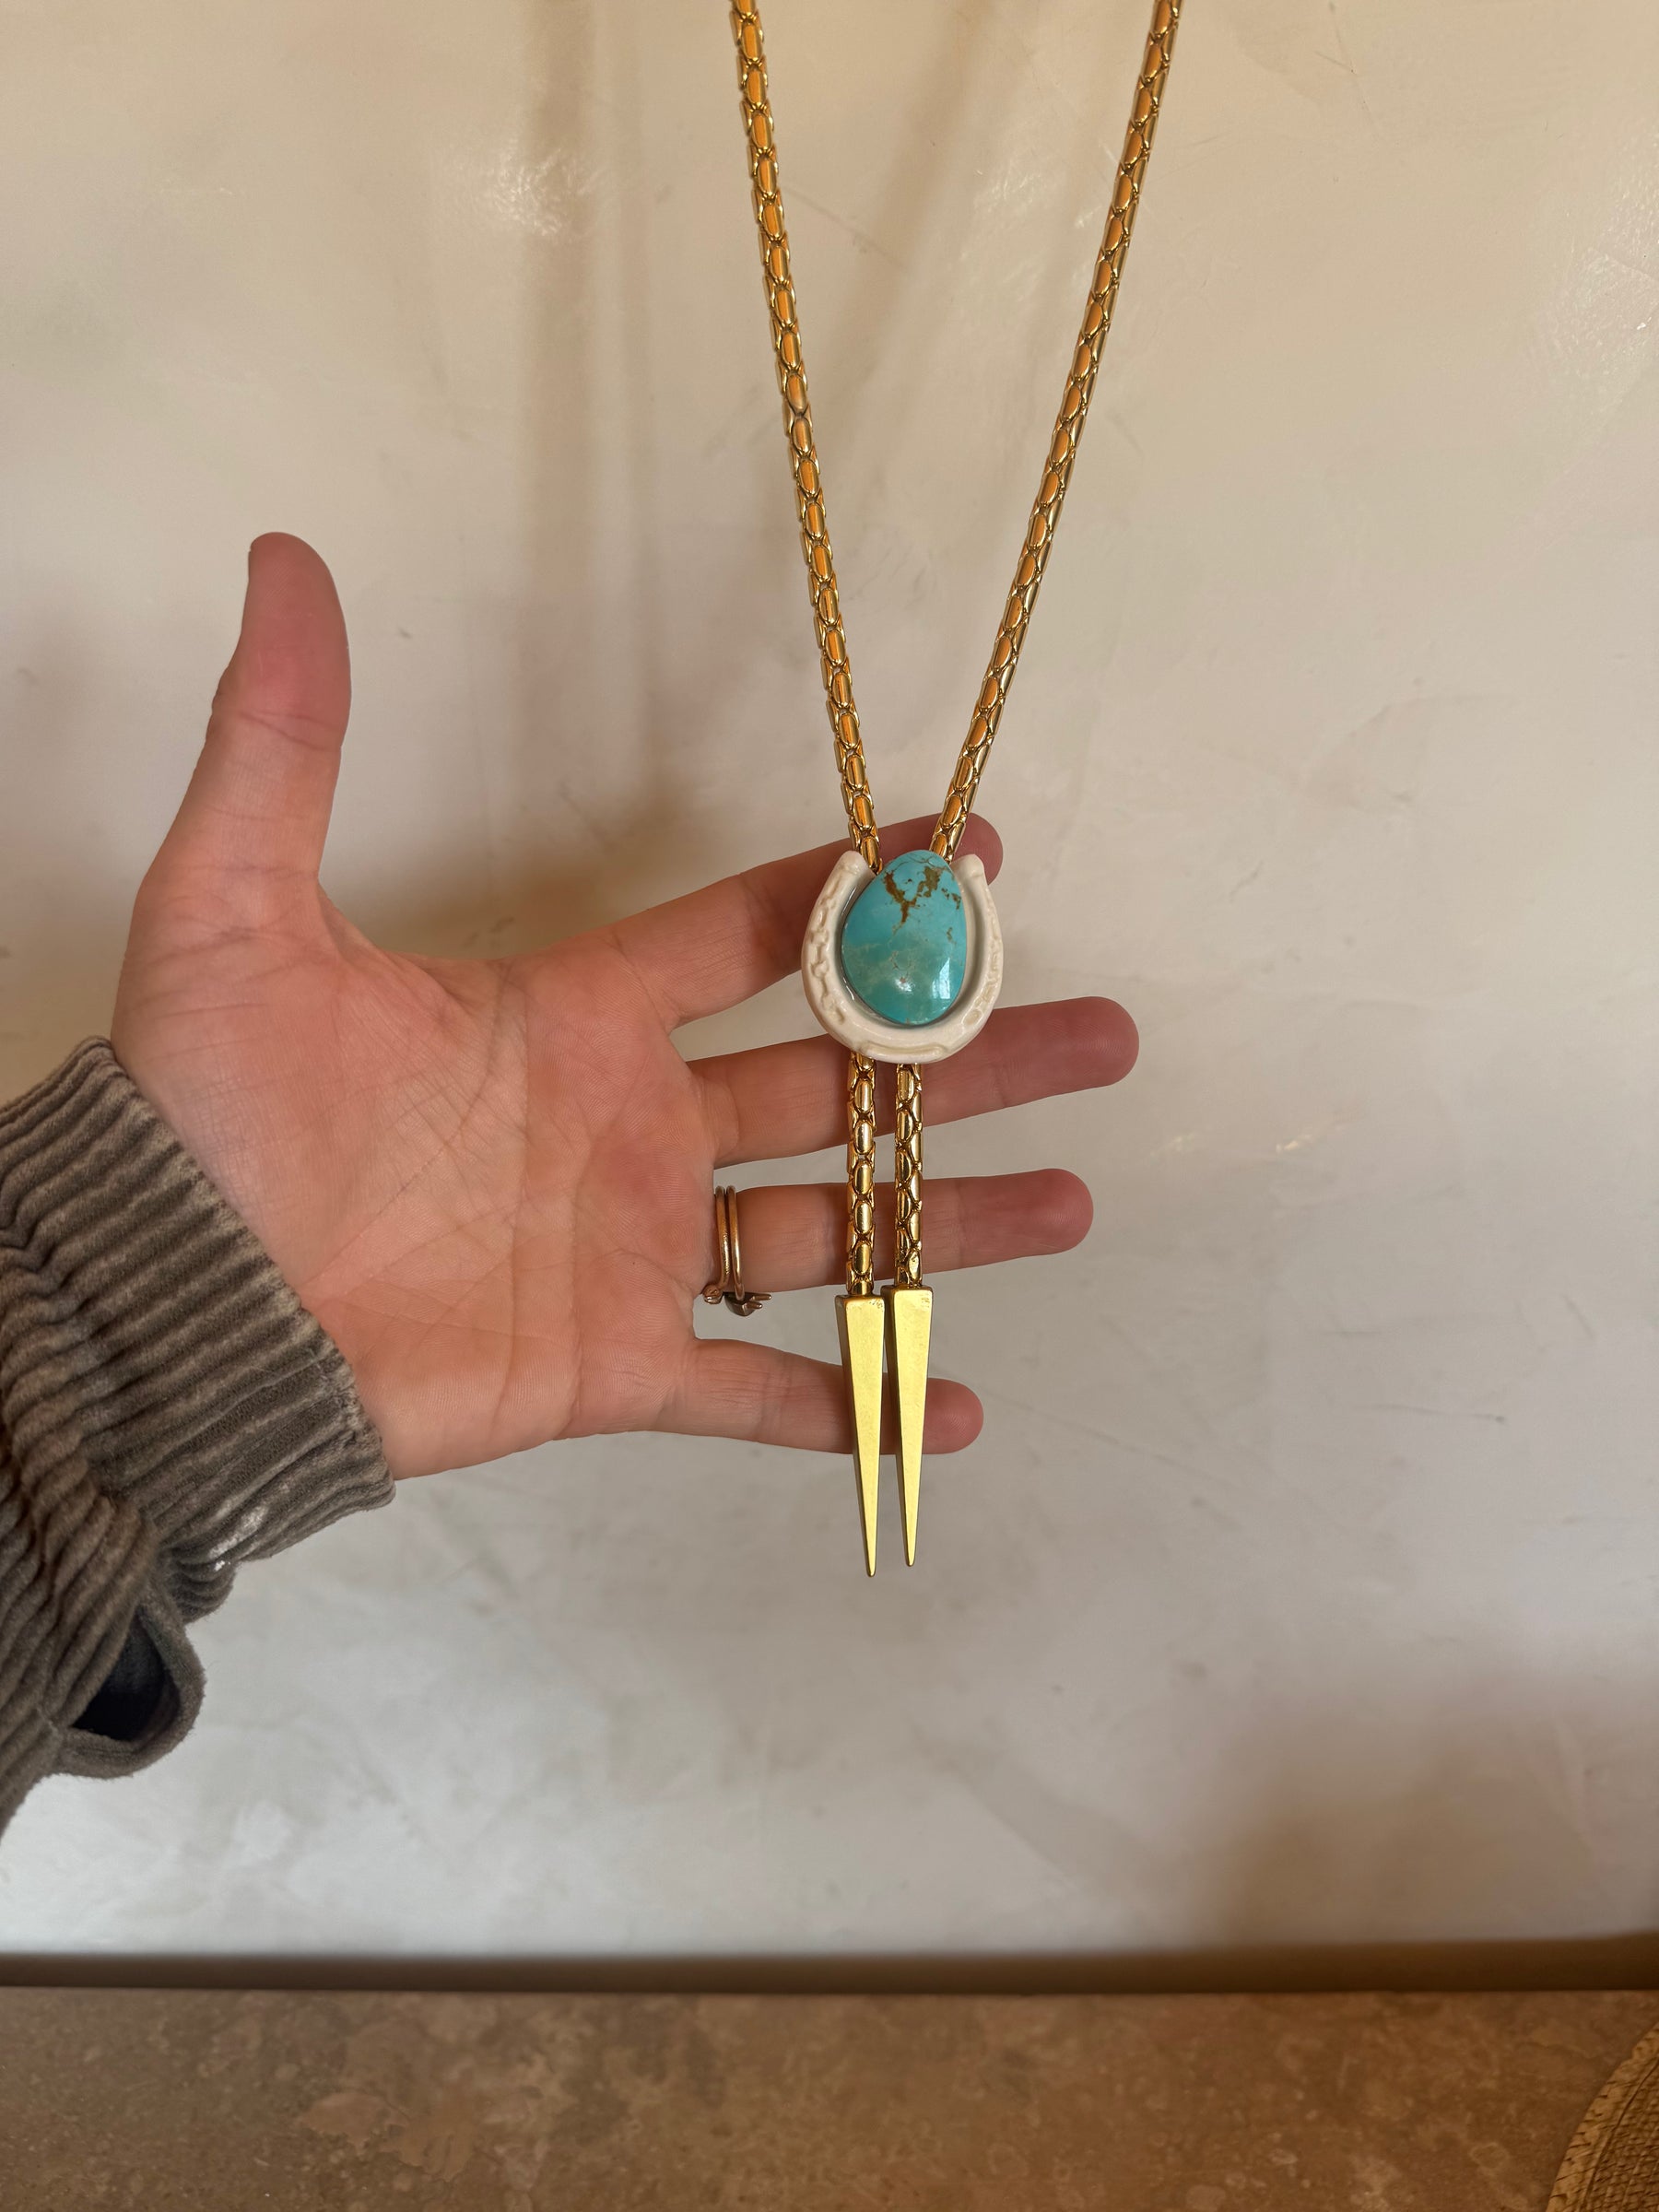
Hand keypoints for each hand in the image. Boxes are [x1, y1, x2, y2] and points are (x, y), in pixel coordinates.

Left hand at [112, 536, 1137, 1478]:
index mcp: (574, 1015)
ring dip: (952, 1218)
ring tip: (1078, 1201)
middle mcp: (628, 1125)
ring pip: (830, 1229)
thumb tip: (283, 562)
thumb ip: (284, 742)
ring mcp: (629, 1250)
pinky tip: (950, 1409)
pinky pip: (753, 1390)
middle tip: (1102, 1036)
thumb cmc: (208, 1109)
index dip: (859, 894)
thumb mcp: (238, 907)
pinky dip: (850, 1408)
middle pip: (837, 1081)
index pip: (751, 937)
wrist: (174, 1300)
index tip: (975, 852)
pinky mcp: (610, 1366)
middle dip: (969, 1057)